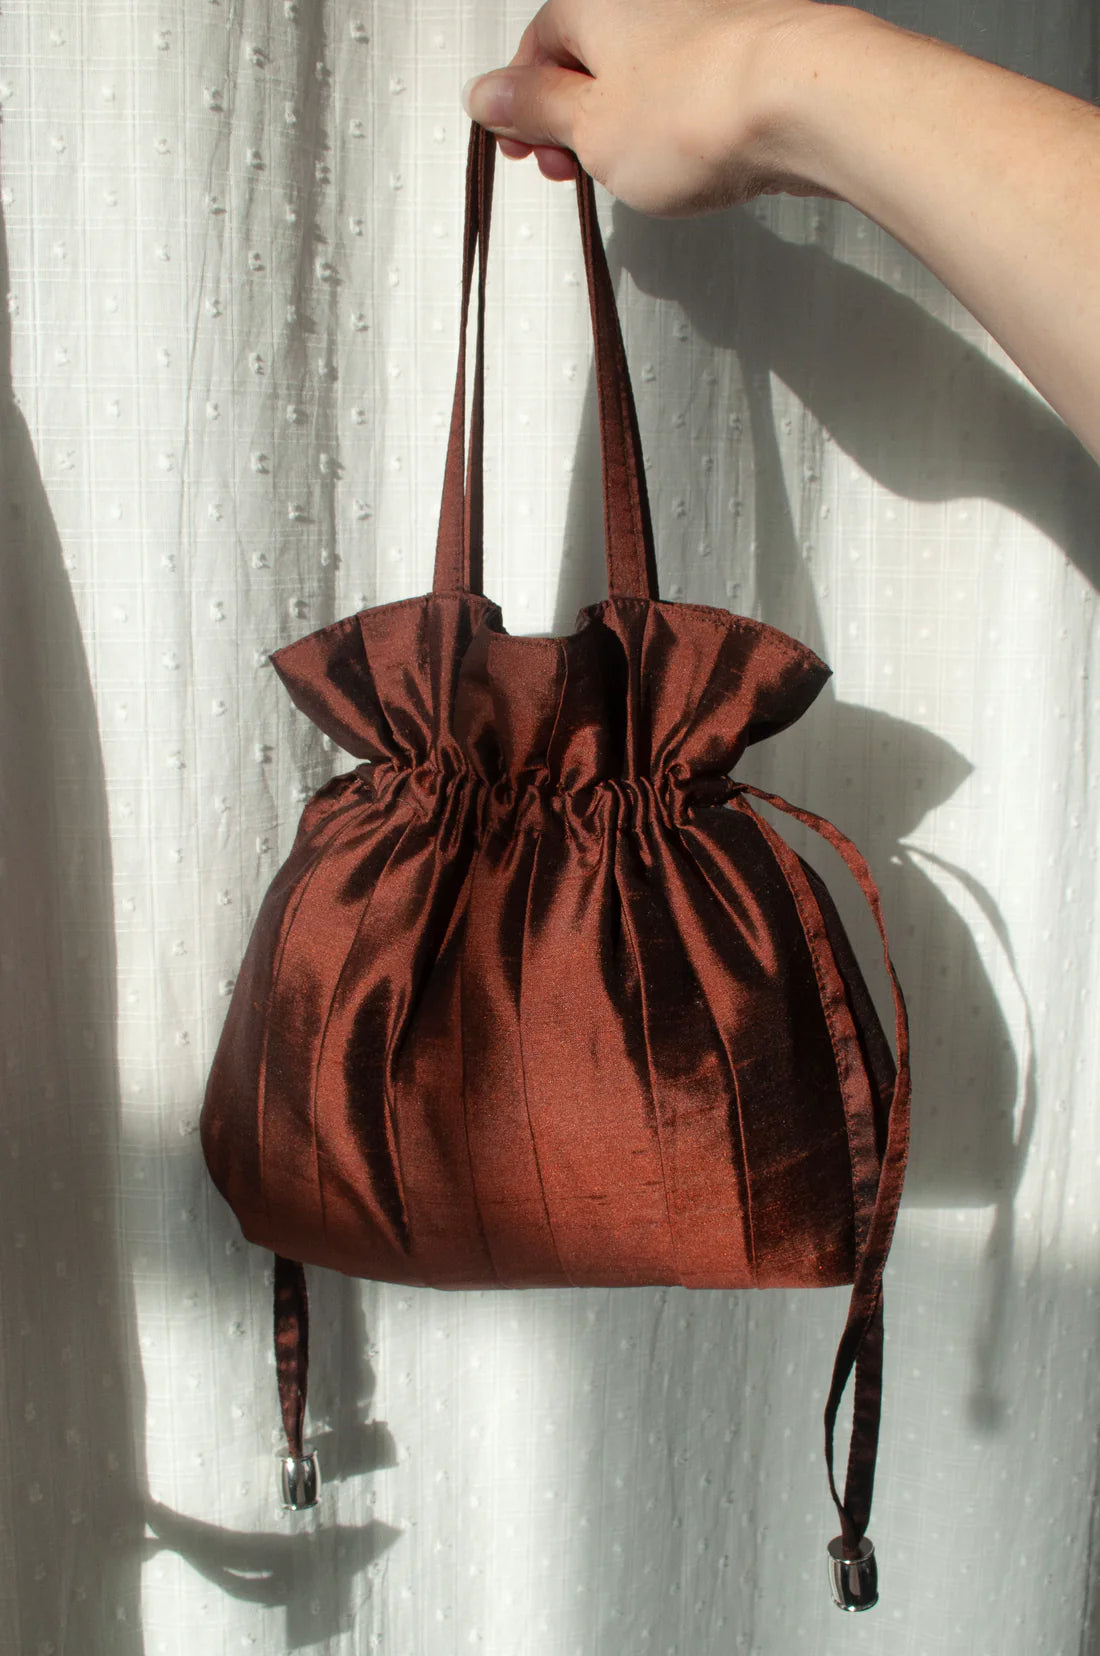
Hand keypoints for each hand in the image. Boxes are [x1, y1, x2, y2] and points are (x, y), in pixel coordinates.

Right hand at [460, 0, 840, 216]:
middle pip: (591, 60)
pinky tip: (683, 161)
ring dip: (625, 129)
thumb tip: (489, 96)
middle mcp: (649, 0)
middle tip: (572, 168)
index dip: (523, 106)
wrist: (805, 100)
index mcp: (596, 1)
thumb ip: (534, 111)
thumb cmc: (699, 107)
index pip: (537, 46)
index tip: (521, 147)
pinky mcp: (743, 57)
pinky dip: (674, 127)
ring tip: (632, 173)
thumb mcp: (588, 129)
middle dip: (575, 122)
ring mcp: (702, 24)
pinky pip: (688, 91)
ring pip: (642, 78)